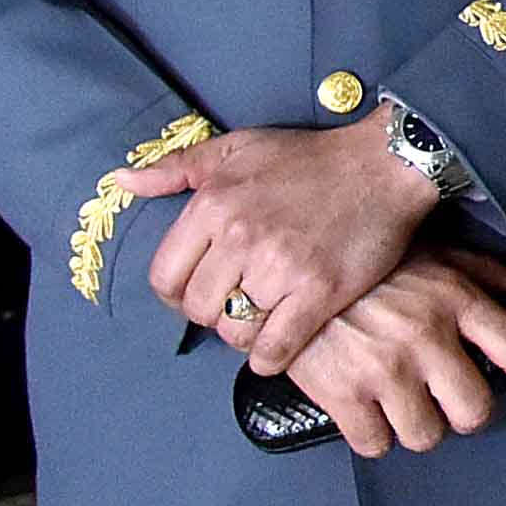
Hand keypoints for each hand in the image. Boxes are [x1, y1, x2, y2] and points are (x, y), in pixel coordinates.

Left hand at [121, 115, 445, 371]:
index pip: (165, 276)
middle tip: (233, 305)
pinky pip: (275, 347)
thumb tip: (122, 180)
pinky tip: (274, 351)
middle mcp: (240, 237)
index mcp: (213, 204)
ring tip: (258, 321)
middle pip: (198, 308)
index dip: (174, 294)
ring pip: (235, 332)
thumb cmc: (308, 157)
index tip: (193, 294)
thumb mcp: (236, 146)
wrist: (383, 165)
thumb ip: (175, 167)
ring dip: (242, 335)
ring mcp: (280, 268)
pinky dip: (268, 359)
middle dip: (211, 313)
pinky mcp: (319, 292)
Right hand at [278, 249, 505, 457]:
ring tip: (403, 405)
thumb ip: (486, 274)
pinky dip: (374, 437)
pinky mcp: (342, 394)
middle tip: (448, 402)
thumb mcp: (432, 252)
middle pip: (475, 411)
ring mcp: (384, 369)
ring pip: (426, 436)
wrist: (287, 267)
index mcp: (454, 298)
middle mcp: (426, 337)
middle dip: (465, 414)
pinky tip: (368, 414)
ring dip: (418, 427)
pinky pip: (376, 445)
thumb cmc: (366, 262)